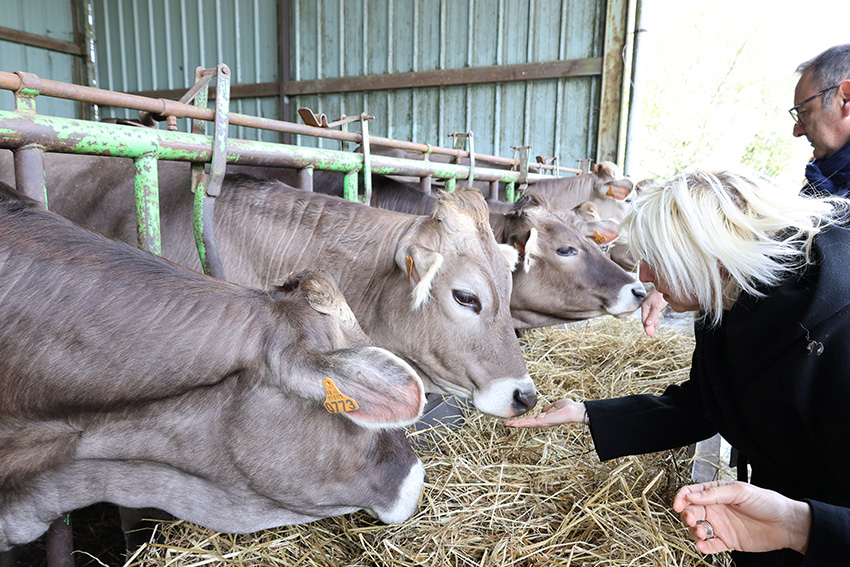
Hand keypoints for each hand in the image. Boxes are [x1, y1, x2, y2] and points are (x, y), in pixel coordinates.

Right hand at [503, 398, 586, 427]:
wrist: (574, 410)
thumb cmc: (568, 407)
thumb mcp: (556, 405)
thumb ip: (549, 407)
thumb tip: (544, 409)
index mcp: (545, 417)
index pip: (531, 419)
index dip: (523, 419)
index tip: (514, 419)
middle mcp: (542, 421)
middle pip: (527, 422)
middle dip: (516, 423)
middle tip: (506, 423)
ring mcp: (542, 422)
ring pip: (526, 423)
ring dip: (516, 424)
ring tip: (507, 424)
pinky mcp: (543, 422)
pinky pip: (530, 423)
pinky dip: (521, 423)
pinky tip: (515, 423)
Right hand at [641, 288, 667, 337]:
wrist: (665, 286)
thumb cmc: (660, 295)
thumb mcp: (657, 307)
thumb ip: (653, 316)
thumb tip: (648, 324)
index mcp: (644, 307)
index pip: (644, 320)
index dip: (647, 328)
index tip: (650, 334)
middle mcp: (645, 307)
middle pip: (646, 319)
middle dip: (648, 328)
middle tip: (651, 335)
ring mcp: (649, 306)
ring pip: (649, 317)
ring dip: (651, 324)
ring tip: (653, 331)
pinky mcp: (653, 305)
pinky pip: (651, 314)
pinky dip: (653, 320)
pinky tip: (655, 323)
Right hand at [673, 481, 811, 554]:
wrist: (787, 524)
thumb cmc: (767, 502)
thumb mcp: (740, 491)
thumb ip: (715, 494)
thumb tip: (692, 496)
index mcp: (716, 493)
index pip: (692, 493)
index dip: (682, 498)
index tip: (678, 505)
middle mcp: (716, 509)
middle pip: (691, 512)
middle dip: (686, 515)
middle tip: (690, 519)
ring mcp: (721, 526)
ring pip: (698, 530)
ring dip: (694, 532)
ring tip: (701, 533)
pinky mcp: (728, 541)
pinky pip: (711, 546)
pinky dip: (704, 547)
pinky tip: (704, 546)